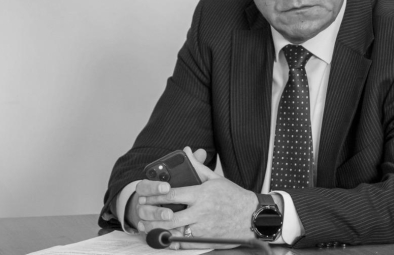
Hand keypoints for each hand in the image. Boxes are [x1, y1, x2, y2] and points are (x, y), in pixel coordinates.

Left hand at [139, 147, 258, 248]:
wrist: (252, 216)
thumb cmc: (233, 196)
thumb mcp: (215, 178)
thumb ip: (197, 166)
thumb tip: (186, 151)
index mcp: (202, 194)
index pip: (172, 195)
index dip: (155, 197)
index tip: (145, 197)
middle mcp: (201, 212)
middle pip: (170, 216)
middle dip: (152, 216)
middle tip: (141, 214)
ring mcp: (204, 228)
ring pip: (175, 232)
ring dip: (158, 230)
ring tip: (147, 227)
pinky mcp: (207, 240)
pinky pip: (185, 243)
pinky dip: (172, 241)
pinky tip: (164, 237)